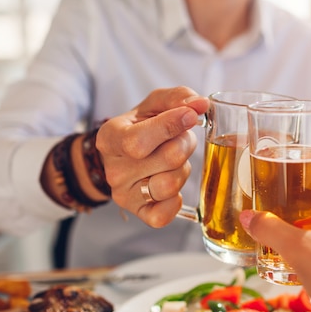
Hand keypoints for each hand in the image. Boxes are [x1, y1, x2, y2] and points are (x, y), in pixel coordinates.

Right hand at [97, 86, 208, 226]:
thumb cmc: (142, 127)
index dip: (170, 127)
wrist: (124, 156)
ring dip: (183, 169)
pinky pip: (166, 213)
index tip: (190, 115)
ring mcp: (125, 195)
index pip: (138, 141)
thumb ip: (178, 98)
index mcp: (110, 138)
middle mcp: (114, 170)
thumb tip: (200, 104)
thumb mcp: (154, 105)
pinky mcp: (139, 214)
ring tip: (174, 161)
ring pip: (171, 185)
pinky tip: (171, 181)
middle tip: (181, 138)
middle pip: (168, 159)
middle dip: (185, 144)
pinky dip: (177, 198)